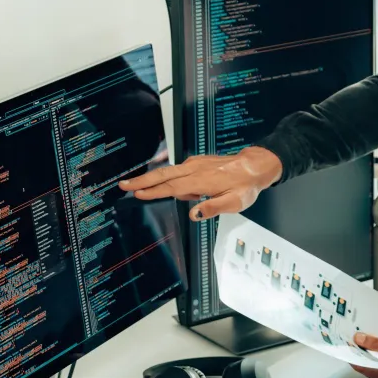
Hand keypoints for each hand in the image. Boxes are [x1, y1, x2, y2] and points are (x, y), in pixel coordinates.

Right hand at [118, 147, 283, 220]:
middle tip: (123, 184)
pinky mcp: (197, 163)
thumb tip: (194, 214)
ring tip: (136, 185)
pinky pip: (177, 171)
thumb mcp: (234, 202)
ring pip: (168, 171)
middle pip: (163, 175)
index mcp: (202, 180)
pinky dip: (168, 178)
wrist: (254, 165)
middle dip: (142, 180)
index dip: (153, 191)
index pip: (172, 187)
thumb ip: (213, 208)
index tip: (137, 194)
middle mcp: (195, 169)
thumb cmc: (245, 185)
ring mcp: (195, 164)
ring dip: (151, 179)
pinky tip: (175, 189)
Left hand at [350, 333, 377, 377]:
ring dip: (365, 354)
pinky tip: (376, 349)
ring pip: (369, 367)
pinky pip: (377, 369)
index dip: (350, 351)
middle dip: (357, 351)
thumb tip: (360, 339)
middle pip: (362, 366)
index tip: (346, 340)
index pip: (358, 364)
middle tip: (354, 336)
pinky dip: (373, 359)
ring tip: (364, 340)